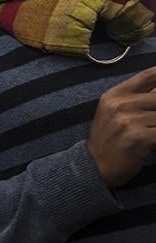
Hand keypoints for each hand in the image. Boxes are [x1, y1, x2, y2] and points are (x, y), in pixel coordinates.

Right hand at [87, 66, 155, 187]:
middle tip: (153, 121)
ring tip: (151, 132)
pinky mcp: (138, 137)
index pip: (151, 75)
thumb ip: (137, 97)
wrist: (94, 167)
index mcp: (115, 95)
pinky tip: (153, 141)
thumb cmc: (109, 139)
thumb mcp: (114, 112)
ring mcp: (129, 121)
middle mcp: (120, 104)